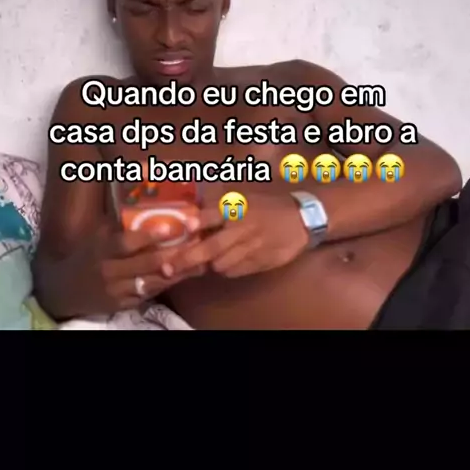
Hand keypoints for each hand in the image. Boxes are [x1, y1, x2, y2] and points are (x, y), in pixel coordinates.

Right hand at [71, 218, 217, 314]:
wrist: (64, 289)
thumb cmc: (87, 255)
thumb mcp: (97, 237)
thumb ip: (119, 224)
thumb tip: (143, 199)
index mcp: (101, 250)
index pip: (125, 243)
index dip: (147, 236)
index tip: (170, 227)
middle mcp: (109, 271)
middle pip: (145, 264)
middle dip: (173, 253)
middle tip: (196, 242)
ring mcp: (116, 291)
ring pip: (152, 282)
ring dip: (177, 272)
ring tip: (200, 261)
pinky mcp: (123, 305)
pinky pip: (149, 294)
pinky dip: (167, 284)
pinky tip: (184, 275)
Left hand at [168, 192, 309, 278]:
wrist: (301, 219)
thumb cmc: (268, 205)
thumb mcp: (245, 198)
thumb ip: (222, 206)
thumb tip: (193, 215)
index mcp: (237, 209)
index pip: (212, 216)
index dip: (197, 222)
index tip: (184, 228)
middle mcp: (241, 228)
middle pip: (210, 247)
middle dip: (188, 258)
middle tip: (168, 267)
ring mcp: (250, 247)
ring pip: (220, 264)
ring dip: (210, 264)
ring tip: (207, 259)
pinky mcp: (258, 262)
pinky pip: (234, 271)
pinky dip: (227, 269)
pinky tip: (229, 261)